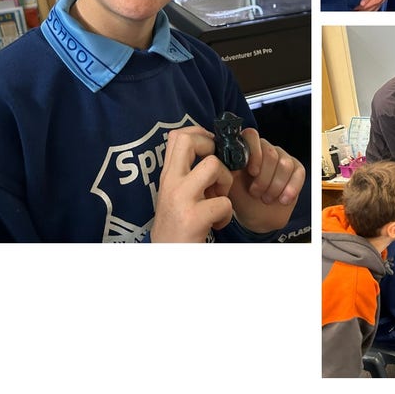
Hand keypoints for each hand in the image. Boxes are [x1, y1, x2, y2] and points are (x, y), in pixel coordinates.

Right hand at [151, 127, 233, 242]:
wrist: (167, 260)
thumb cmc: (177, 229)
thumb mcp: (175, 197)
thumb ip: (187, 176)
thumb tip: (211, 153)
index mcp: (167, 177)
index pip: (177, 136)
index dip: (200, 133)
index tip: (212, 147)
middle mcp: (170, 183)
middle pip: (190, 141)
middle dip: (213, 148)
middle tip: (217, 171)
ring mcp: (180, 199)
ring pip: (214, 166)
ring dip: (225, 183)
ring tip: (218, 200)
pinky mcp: (193, 218)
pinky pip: (224, 202)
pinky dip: (227, 215)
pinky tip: (217, 225)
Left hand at [227, 129, 305, 233]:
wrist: (257, 216)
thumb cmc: (242, 199)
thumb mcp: (230, 185)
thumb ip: (228, 170)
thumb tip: (224, 159)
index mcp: (247, 149)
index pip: (251, 135)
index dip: (254, 153)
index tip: (252, 172)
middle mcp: (265, 149)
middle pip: (270, 153)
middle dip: (264, 178)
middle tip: (256, 193)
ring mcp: (283, 158)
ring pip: (285, 164)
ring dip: (275, 186)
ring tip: (267, 198)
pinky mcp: (297, 169)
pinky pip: (298, 173)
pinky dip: (291, 188)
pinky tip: (283, 199)